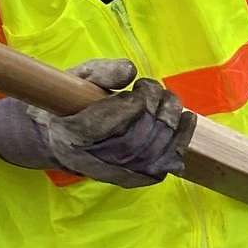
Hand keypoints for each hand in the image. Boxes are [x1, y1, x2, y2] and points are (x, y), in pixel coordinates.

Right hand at [0, 59, 193, 188]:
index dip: (132, 104)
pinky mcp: (130, 178)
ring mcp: (110, 172)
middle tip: (158, 91)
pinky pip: (160, 168)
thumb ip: (102, 72)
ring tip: (169, 101)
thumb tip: (129, 70)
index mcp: (69, 133)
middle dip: (155, 110)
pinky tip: (186, 120)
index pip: (107, 125)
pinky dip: (178, 143)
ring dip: (171, 123)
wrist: (61, 135)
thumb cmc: (71, 102)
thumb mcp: (79, 78)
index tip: (138, 86)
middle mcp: (89, 159)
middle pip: (134, 141)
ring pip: (151, 156)